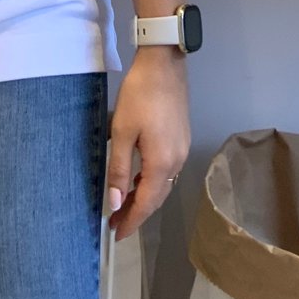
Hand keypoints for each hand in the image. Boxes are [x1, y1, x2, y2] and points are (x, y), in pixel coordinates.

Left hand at [106, 48, 189, 242]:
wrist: (164, 63)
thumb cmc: (139, 95)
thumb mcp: (122, 132)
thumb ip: (119, 170)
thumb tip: (116, 203)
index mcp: (162, 163)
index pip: (146, 203)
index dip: (131, 221)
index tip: (116, 234)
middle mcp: (177, 161)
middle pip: (157, 197)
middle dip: (137, 213)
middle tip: (116, 223)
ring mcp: (182, 149)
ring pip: (164, 185)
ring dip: (145, 198)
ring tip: (124, 205)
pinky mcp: (182, 138)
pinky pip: (168, 171)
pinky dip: (153, 182)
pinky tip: (140, 180)